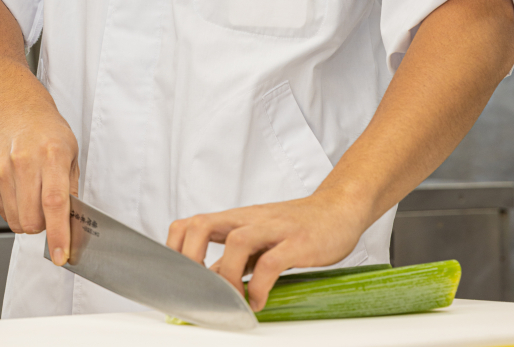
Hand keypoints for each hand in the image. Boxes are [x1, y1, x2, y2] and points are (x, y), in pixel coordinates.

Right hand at [0, 88, 78, 265]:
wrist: (15, 107)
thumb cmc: (47, 130)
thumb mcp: (70, 152)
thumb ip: (70, 188)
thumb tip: (70, 223)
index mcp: (51, 155)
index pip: (54, 204)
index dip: (58, 234)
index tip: (61, 255)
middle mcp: (24, 162)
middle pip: (31, 220)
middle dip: (43, 226)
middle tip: (48, 212)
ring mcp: (1, 169)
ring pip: (14, 221)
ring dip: (27, 219)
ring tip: (32, 194)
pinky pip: (1, 211)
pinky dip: (12, 208)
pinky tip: (18, 186)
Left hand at [166, 189, 367, 310]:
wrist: (338, 209)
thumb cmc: (296, 226)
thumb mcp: (258, 239)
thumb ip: (233, 259)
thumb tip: (207, 279)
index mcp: (236, 219)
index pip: (190, 224)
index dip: (175, 250)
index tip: (176, 282)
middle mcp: (249, 219)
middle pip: (202, 224)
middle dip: (190, 259)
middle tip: (198, 291)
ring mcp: (273, 228)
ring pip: (235, 242)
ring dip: (227, 278)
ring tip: (233, 302)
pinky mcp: (297, 241)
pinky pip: (271, 262)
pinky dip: (259, 286)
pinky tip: (259, 302)